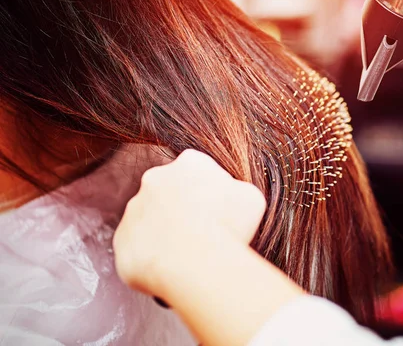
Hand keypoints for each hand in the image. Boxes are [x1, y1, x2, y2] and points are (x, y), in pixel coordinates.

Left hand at [113, 149, 266, 298]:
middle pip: (170, 194)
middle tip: (202, 236)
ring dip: (165, 235)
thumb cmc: (229, 227)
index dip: (210, 195)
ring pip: (151, 222)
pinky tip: (170, 270)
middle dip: (182, 212)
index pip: (197, 173)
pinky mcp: (121, 240)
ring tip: (187, 258)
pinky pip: (137, 250)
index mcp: (189, 163)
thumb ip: (237, 191)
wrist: (196, 261)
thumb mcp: (252, 198)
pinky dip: (151, 259)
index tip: (218, 214)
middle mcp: (155, 179)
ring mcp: (134, 209)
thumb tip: (231, 197)